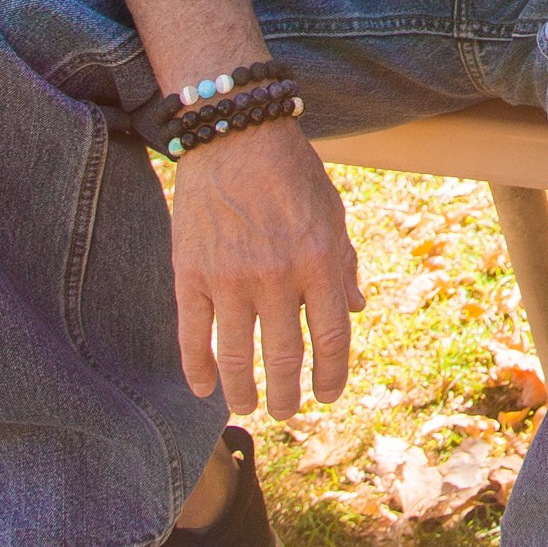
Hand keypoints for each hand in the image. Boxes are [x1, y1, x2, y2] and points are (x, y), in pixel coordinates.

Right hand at [168, 119, 364, 419]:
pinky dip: (197, 369)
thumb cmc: (291, 171)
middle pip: (286, 358)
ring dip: (244, 393)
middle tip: (288, 413)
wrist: (235, 133)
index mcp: (320, 261)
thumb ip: (343, 263)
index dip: (332, 375)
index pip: (332, 338)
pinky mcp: (191, 273)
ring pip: (237, 358)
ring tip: (248, 408)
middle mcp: (278, 276)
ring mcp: (231, 278)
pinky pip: (193, 335)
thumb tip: (356, 310)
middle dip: (289, 396)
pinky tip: (203, 390)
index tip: (327, 396)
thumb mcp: (332, 212)